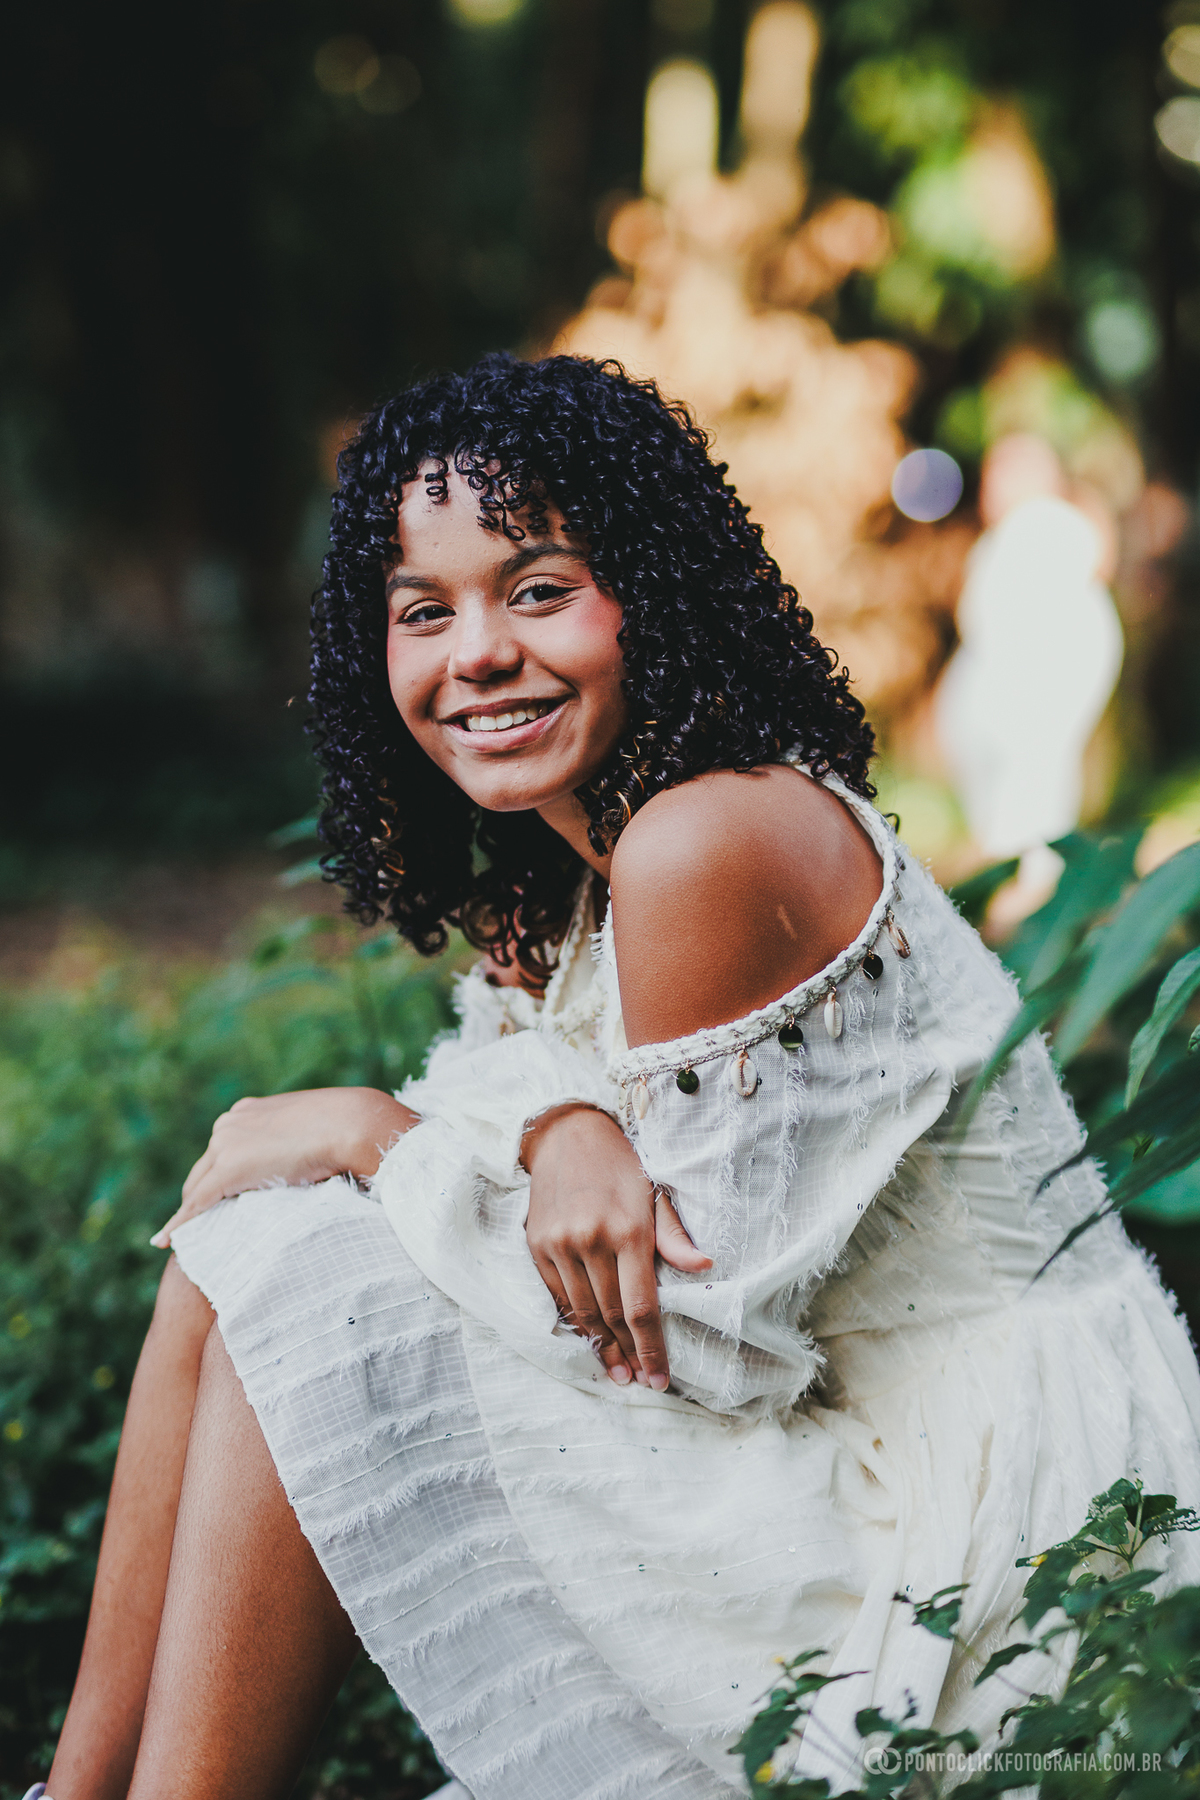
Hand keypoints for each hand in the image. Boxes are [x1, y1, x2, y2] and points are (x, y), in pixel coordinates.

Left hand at [151, 1087, 416, 1246]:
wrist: (353, 1124)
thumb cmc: (349, 1127)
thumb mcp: (316, 1131)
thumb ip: (299, 1143)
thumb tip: (311, 1159)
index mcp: (249, 1111)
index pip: (223, 1149)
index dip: (217, 1176)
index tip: (218, 1196)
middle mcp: (230, 1123)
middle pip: (203, 1168)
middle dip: (200, 1195)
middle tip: (201, 1223)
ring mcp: (226, 1143)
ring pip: (197, 1186)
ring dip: (193, 1211)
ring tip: (186, 1237)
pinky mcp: (228, 1169)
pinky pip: (196, 1203)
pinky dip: (179, 1223)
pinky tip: (165, 1241)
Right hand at [521, 1104, 710, 1389]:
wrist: (566, 1134)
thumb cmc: (621, 1166)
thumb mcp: (656, 1193)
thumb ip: (675, 1236)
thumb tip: (705, 1267)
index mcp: (628, 1231)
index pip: (640, 1306)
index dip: (651, 1347)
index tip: (660, 1377)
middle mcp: (591, 1241)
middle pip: (611, 1315)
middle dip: (628, 1354)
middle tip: (639, 1380)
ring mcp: (559, 1245)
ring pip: (583, 1312)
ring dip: (600, 1346)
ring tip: (616, 1371)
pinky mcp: (537, 1246)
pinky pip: (558, 1296)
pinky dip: (575, 1321)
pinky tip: (588, 1339)